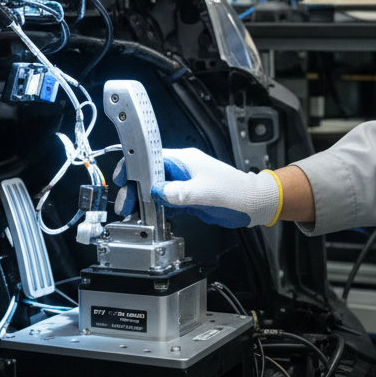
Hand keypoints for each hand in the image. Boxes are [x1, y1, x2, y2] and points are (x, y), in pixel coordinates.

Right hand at [115, 148, 280, 227]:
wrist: (254, 203)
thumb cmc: (235, 192)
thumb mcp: (205, 193)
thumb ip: (179, 193)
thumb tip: (156, 193)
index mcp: (183, 160)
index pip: (150, 158)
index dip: (132, 167)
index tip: (121, 179)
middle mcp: (181, 170)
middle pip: (148, 176)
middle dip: (134, 190)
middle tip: (125, 206)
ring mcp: (184, 184)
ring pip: (155, 190)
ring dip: (143, 201)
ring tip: (133, 215)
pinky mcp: (187, 197)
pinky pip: (165, 202)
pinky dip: (155, 209)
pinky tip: (149, 218)